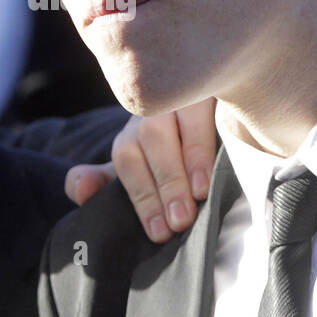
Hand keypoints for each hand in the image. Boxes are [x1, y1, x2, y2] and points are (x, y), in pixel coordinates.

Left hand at [63, 97, 217, 242]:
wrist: (221, 120)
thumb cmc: (176, 154)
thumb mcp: (140, 168)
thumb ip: (105, 181)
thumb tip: (81, 189)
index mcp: (138, 126)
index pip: (128, 156)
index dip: (143, 195)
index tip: (159, 232)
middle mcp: (162, 103)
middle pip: (153, 135)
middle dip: (166, 181)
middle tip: (180, 221)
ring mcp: (193, 88)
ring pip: (185, 113)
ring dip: (193, 156)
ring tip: (202, 193)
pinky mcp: (222, 84)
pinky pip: (219, 98)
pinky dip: (226, 123)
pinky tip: (235, 147)